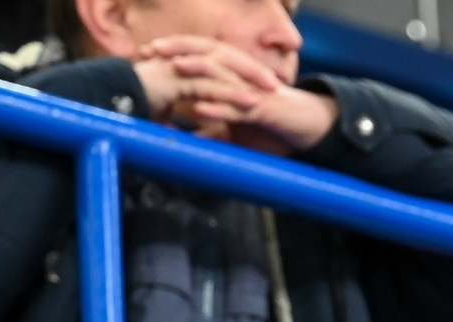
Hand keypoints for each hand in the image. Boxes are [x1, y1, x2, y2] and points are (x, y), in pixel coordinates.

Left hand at [133, 37, 335, 152]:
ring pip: (221, 74)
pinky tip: (200, 109)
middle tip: (150, 50)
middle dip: (177, 49)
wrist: (307, 130)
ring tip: (173, 67)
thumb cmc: (272, 127)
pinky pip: (238, 107)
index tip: (146, 54)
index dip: (172, 51)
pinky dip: (219, 108)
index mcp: (231, 76)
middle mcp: (239, 77)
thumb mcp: (235, 130)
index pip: (197, 55)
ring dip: (196, 69)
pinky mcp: (263, 109)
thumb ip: (213, 131)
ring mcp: (251, 91)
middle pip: (205, 53)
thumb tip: (189, 140)